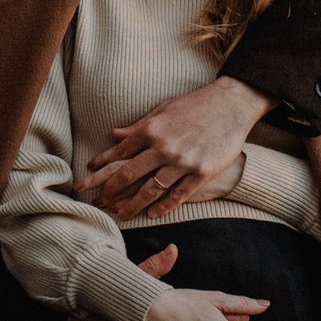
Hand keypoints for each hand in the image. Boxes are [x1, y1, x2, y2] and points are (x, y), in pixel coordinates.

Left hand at [78, 76, 271, 219]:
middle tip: (98, 202)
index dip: (101, 165)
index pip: (120, 152)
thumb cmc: (195, 105)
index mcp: (152, 129)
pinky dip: (163, 207)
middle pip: (129, 174)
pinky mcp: (202, 173)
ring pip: (151, 190)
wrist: (232, 105)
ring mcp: (183, 162)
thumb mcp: (163, 110)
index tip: (88, 175)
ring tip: (121, 215)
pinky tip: (152, 214)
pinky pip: (178, 195)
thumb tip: (114, 135)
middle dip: (109, 190)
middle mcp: (164, 147)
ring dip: (133, 205)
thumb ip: (139, 126)